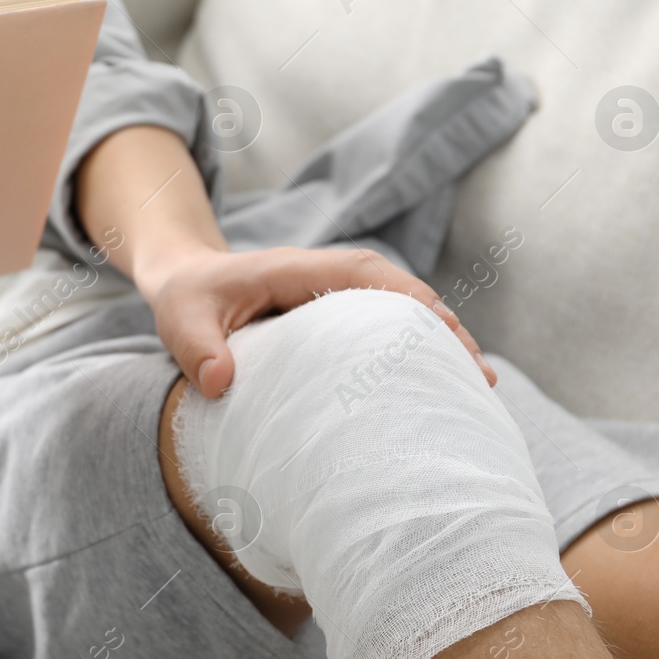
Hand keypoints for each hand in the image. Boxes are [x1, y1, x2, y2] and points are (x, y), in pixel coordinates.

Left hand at [140, 242, 495, 399]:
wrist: (183, 280)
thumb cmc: (186, 298)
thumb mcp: (179, 319)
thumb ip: (195, 348)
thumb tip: (219, 383)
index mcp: (300, 269)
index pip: (369, 276)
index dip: (411, 301)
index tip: (446, 335)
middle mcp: (327, 276)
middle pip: (403, 293)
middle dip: (444, 328)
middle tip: (479, 377)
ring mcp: (337, 295)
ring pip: (402, 310)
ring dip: (439, 341)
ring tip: (476, 389)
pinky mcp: (338, 317)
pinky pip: (386, 327)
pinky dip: (416, 350)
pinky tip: (438, 388)